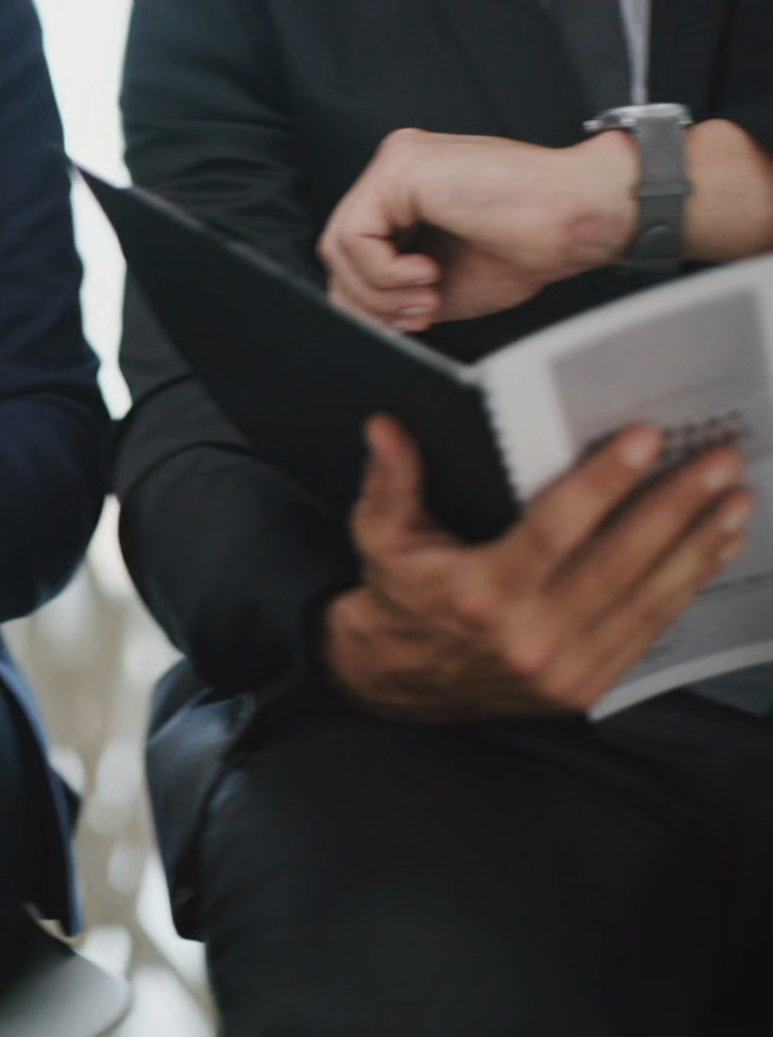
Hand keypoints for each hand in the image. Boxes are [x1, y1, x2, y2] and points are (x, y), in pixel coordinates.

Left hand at [319, 129, 637, 329]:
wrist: (581, 220)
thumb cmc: (528, 247)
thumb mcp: (438, 284)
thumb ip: (389, 292)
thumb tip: (353, 312)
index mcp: (405, 195)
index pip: (350, 254)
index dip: (371, 300)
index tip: (415, 318)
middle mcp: (396, 172)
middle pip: (337, 251)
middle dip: (372, 300)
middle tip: (420, 313)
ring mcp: (397, 163)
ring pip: (338, 246)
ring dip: (379, 291)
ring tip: (426, 295)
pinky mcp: (401, 167)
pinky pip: (355, 236)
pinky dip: (383, 272)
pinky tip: (426, 274)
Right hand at [323, 415, 751, 721]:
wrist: (398, 682)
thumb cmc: (399, 597)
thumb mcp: (381, 536)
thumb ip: (390, 480)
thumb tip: (385, 426)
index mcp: (476, 595)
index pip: (552, 531)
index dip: (603, 483)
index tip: (645, 439)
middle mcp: (524, 638)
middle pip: (617, 563)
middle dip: (676, 506)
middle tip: (717, 460)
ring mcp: (561, 670)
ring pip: (645, 598)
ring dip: (696, 544)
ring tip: (733, 497)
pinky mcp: (584, 688)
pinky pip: (647, 629)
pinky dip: (687, 585)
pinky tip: (713, 547)